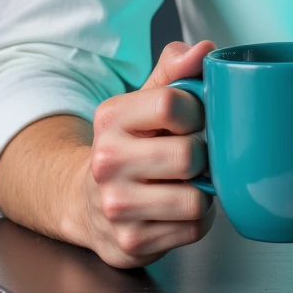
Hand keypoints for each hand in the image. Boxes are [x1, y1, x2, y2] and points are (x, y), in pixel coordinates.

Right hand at [74, 39, 216, 268]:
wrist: (88, 203)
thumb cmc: (131, 145)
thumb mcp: (143, 101)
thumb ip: (175, 70)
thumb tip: (205, 49)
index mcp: (110, 118)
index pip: (170, 103)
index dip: (198, 110)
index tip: (195, 118)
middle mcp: (106, 163)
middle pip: (189, 155)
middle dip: (203, 155)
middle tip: (193, 155)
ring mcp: (116, 208)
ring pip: (195, 199)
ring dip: (202, 192)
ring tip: (185, 183)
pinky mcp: (131, 244)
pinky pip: (193, 230)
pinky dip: (194, 220)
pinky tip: (176, 209)